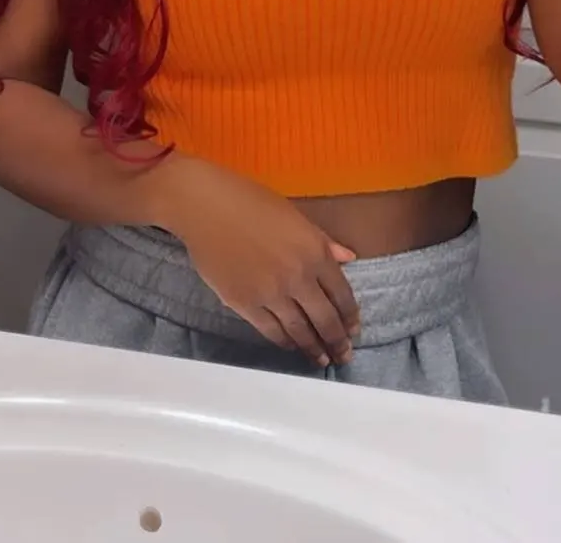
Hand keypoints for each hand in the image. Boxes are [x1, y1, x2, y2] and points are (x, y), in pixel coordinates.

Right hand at [164, 159, 359, 366]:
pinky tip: (290, 345)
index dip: (350, 316)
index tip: (354, 329)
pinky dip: (284, 342)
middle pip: (325, 319)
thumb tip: (349, 258)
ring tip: (322, 360)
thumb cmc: (250, 201)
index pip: (342, 294)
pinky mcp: (245, 304)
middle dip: (337, 341)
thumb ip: (322, 241)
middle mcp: (298, 277)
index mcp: (314, 252)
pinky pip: (271, 331)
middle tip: (344, 356)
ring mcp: (271, 294)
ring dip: (313, 349)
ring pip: (300, 330)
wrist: (206, 206)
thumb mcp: (294, 215)